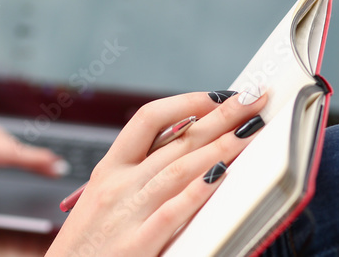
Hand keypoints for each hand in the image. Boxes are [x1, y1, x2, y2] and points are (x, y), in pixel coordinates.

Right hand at [46, 90, 267, 256]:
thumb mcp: (101, 200)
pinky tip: (221, 176)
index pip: (148, 119)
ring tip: (250, 131)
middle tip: (251, 99)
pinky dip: (198, 192)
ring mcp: (127, 214)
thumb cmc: (86, 246)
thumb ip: (135, 176)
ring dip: (220, 147)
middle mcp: (117, 185)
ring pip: (179, 170)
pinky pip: (172, 212)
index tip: (218, 96)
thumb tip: (183, 150)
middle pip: (176, 141)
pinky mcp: (137, 246)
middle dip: (219, 117)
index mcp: (108, 170)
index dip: (186, 103)